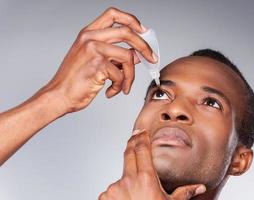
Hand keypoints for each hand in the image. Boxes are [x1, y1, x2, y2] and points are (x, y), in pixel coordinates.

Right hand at [42, 7, 156, 112]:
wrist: (59, 96)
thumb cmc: (74, 80)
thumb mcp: (94, 61)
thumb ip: (114, 55)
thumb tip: (137, 54)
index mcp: (88, 33)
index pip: (113, 14)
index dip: (132, 20)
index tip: (143, 31)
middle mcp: (90, 37)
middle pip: (127, 32)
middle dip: (144, 46)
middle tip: (151, 58)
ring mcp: (93, 50)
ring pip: (128, 57)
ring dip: (130, 76)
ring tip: (124, 87)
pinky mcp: (97, 65)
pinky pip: (121, 75)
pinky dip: (120, 87)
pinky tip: (111, 92)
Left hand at [98, 130, 205, 199]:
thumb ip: (184, 193)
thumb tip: (200, 187)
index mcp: (146, 178)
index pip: (142, 150)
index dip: (141, 138)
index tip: (142, 131)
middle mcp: (129, 180)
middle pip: (129, 153)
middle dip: (132, 142)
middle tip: (135, 135)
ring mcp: (115, 188)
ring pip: (122, 175)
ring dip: (128, 178)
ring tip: (137, 193)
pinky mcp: (105, 196)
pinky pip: (113, 188)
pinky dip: (119, 191)